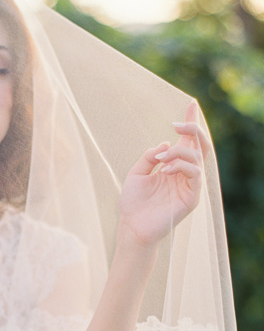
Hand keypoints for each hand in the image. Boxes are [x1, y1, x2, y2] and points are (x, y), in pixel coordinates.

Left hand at [118, 100, 210, 248]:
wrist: (131, 226)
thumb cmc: (133, 203)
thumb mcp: (136, 173)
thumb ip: (149, 156)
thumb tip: (165, 143)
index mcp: (173, 166)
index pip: (188, 142)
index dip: (191, 122)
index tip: (191, 104)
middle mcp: (184, 174)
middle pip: (199, 146)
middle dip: (192, 130)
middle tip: (177, 124)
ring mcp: (190, 186)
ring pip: (196, 158)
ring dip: (178, 152)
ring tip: (160, 159)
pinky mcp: (191, 198)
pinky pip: (194, 174)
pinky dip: (180, 166)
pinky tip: (164, 170)